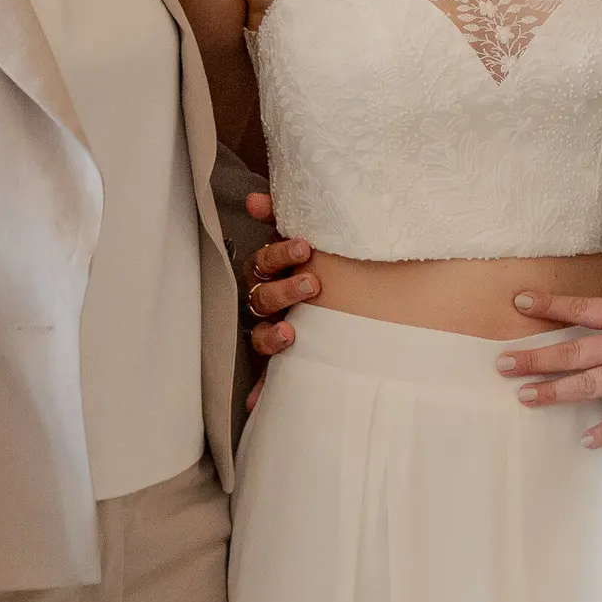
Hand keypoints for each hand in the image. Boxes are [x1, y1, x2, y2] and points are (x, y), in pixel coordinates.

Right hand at [241, 189, 321, 410]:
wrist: (346, 300)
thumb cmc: (320, 266)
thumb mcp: (310, 241)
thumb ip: (283, 216)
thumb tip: (255, 199)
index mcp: (272, 270)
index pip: (265, 261)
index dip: (279, 254)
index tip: (304, 247)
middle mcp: (267, 300)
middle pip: (262, 295)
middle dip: (283, 289)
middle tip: (312, 283)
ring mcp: (271, 329)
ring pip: (260, 332)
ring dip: (272, 334)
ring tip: (292, 333)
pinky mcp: (278, 359)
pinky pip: (266, 377)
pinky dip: (260, 389)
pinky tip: (256, 401)